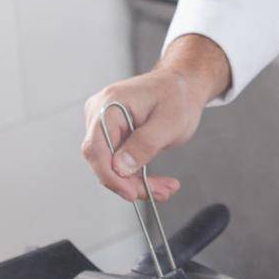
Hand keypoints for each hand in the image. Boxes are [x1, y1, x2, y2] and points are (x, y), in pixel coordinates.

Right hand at [81, 34, 230, 202]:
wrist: (182, 85)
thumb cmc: (178, 96)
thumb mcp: (170, 122)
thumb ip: (145, 144)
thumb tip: (120, 167)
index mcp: (110, 104)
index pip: (96, 147)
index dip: (110, 175)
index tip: (131, 192)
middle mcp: (100, 112)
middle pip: (102, 160)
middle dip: (129, 182)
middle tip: (159, 192)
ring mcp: (103, 123)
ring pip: (110, 165)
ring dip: (136, 182)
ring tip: (165, 188)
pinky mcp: (112, 133)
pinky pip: (117, 161)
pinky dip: (136, 175)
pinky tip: (156, 182)